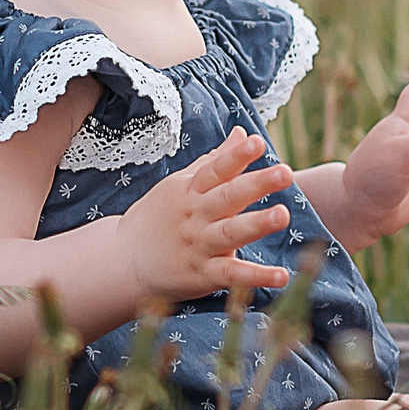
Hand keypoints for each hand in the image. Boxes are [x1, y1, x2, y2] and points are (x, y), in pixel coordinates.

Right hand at [120, 128, 294, 304]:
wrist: (123, 260)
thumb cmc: (158, 217)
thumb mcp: (181, 183)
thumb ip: (215, 160)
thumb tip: (243, 132)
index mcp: (190, 190)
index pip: (215, 169)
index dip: (235, 156)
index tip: (257, 142)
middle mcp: (196, 216)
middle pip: (227, 197)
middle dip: (256, 184)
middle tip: (285, 173)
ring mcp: (199, 245)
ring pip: (230, 233)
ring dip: (257, 224)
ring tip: (284, 215)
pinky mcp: (202, 275)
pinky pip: (231, 275)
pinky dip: (256, 277)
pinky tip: (282, 276)